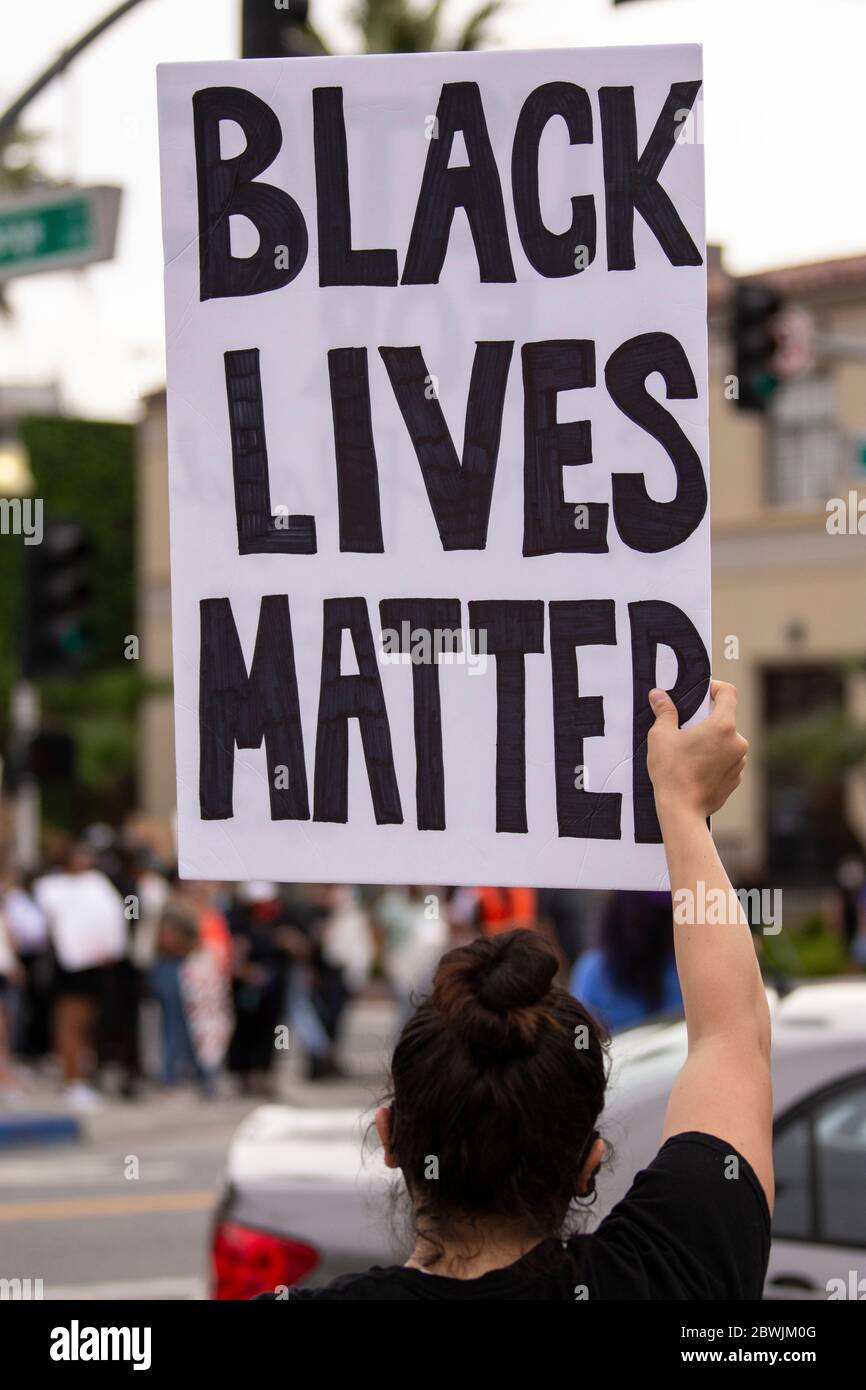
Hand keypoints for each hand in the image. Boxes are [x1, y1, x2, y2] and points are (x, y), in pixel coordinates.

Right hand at [647, 679, 747, 819]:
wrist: (681, 811)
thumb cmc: (672, 772)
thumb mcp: (661, 736)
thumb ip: (664, 711)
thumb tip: (658, 695)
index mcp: (723, 726)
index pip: (728, 693)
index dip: (715, 687)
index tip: (702, 693)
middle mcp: (737, 742)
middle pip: (725, 719)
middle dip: (706, 720)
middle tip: (684, 728)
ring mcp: (739, 761)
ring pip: (726, 741)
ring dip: (711, 741)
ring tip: (688, 752)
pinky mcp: (736, 778)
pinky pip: (727, 760)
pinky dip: (714, 760)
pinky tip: (694, 768)